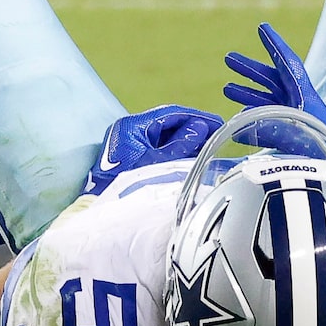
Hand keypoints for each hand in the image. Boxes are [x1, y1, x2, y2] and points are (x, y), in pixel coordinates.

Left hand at [82, 104, 222, 195]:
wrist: (109, 211)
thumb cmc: (130, 186)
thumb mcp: (160, 163)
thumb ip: (181, 144)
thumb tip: (199, 128)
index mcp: (132, 127)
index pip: (169, 114)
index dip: (195, 117)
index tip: (215, 121)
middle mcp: (129, 132)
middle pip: (167, 125)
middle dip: (192, 129)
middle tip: (216, 133)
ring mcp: (130, 146)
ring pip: (164, 138)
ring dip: (186, 141)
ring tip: (209, 145)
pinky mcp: (133, 160)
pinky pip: (159, 150)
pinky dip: (176, 152)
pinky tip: (192, 157)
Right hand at [222, 25, 325, 191]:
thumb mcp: (298, 137)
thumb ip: (271, 130)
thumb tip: (242, 126)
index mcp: (305, 95)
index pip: (288, 63)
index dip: (274, 44)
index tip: (262, 27)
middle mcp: (299, 101)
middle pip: (272, 78)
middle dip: (250, 69)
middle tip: (228, 58)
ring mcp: (296, 116)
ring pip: (267, 99)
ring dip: (247, 93)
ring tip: (227, 89)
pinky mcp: (294, 133)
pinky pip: (269, 119)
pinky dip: (254, 118)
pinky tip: (238, 120)